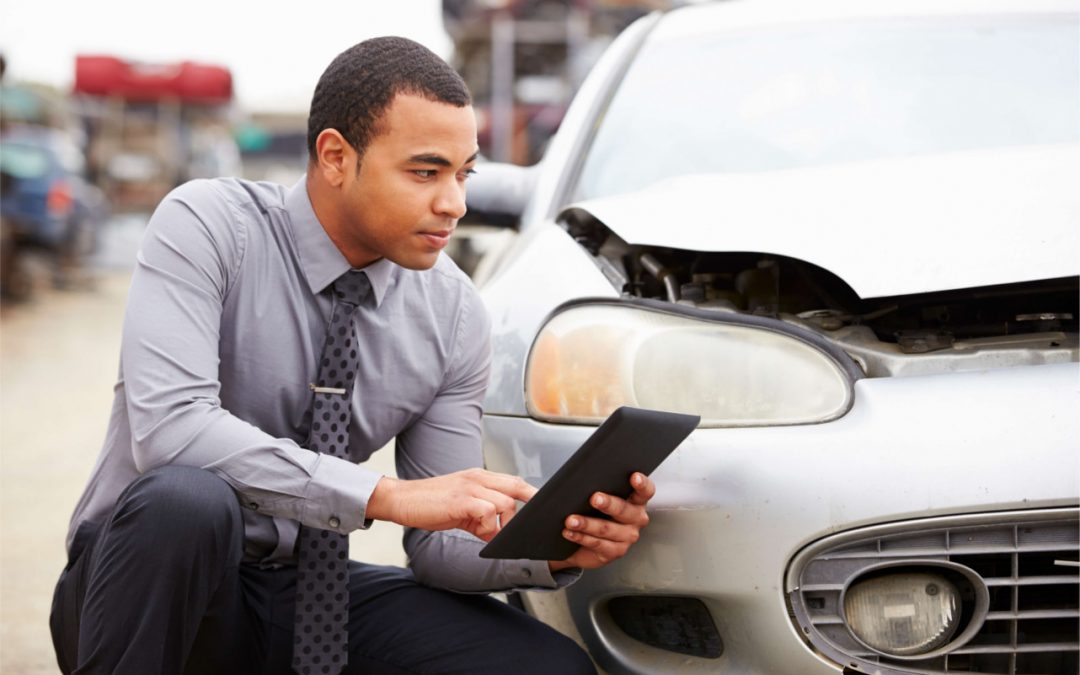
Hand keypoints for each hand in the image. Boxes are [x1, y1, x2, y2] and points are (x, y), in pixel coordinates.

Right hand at [367, 468, 536, 540]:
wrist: (402, 500)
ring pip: (506, 503)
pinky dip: (488, 527)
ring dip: (501, 523)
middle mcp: (478, 478)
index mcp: (479, 477)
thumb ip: (483, 519)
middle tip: (526, 525)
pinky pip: (488, 512)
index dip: (530, 494)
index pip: (514, 481)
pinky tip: (477, 533)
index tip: (540, 510)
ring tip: (485, 532)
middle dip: (529, 505)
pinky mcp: (461, 500)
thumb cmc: (431, 504)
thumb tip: (499, 535)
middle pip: (517, 486)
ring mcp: (470, 488)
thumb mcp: (462, 509)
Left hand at [549, 472, 654, 571]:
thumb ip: (588, 483)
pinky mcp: (614, 552)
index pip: (645, 491)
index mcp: (635, 500)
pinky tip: (568, 532)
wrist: (581, 538)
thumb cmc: (589, 509)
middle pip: (625, 510)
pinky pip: (597, 544)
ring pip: (607, 529)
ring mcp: (627, 537)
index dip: (641, 484)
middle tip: (593, 498)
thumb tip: (568, 475)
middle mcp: (636, 519)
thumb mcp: (591, 494)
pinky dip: (581, 537)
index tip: (633, 476)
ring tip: (570, 519)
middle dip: (609, 503)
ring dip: (587, 524)